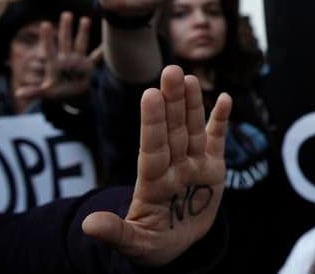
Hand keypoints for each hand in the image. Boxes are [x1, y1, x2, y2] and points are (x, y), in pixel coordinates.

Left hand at [15, 12, 101, 101]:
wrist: (73, 95)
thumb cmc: (57, 92)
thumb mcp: (45, 93)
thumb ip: (34, 91)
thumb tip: (17, 93)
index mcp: (54, 63)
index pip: (49, 48)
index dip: (47, 37)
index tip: (45, 24)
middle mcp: (66, 58)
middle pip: (65, 40)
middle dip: (65, 28)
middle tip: (66, 14)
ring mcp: (78, 60)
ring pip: (80, 43)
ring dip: (83, 32)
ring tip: (84, 19)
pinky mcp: (88, 66)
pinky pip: (96, 57)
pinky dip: (102, 51)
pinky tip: (108, 43)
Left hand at [81, 65, 230, 265]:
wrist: (175, 245)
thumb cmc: (151, 244)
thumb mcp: (133, 243)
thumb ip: (115, 233)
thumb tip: (88, 225)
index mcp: (153, 183)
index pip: (152, 147)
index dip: (152, 122)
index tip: (149, 94)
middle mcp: (173, 167)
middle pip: (173, 130)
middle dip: (173, 100)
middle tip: (171, 70)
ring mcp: (193, 165)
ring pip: (193, 129)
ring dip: (192, 103)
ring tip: (189, 77)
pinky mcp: (213, 168)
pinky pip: (217, 140)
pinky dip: (221, 120)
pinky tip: (225, 98)